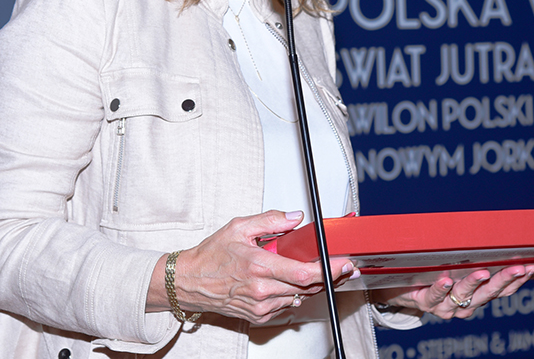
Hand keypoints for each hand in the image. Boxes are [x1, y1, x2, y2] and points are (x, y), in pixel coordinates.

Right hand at [148, 210, 355, 323]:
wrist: (189, 282)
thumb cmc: (210, 256)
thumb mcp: (238, 227)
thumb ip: (270, 221)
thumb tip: (295, 217)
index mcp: (259, 266)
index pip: (304, 272)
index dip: (329, 270)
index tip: (344, 264)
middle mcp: (262, 290)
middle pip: (307, 286)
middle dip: (327, 275)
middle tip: (340, 265)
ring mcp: (261, 306)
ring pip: (299, 296)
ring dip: (309, 284)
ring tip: (309, 269)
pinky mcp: (259, 317)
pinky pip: (285, 305)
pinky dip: (291, 293)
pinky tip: (285, 281)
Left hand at [371, 264, 533, 319]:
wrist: (402, 288)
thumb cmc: (434, 272)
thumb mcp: (457, 262)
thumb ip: (474, 252)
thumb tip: (494, 223)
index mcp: (477, 296)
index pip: (503, 289)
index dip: (518, 279)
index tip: (532, 265)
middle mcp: (465, 304)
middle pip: (489, 293)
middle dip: (505, 279)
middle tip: (517, 267)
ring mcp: (446, 306)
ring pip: (464, 296)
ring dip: (474, 283)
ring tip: (482, 272)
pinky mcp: (426, 302)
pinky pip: (434, 295)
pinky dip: (441, 287)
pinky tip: (447, 278)